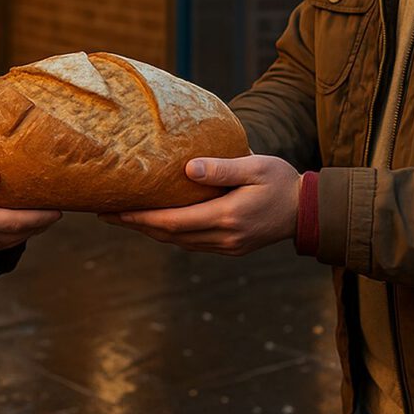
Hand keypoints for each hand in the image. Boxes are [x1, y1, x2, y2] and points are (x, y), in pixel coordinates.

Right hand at [0, 167, 60, 250]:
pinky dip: (12, 237)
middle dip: (40, 225)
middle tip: (57, 214)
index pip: (18, 221)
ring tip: (41, 222)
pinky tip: (14, 230)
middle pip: (18, 234)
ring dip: (27, 233)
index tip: (58, 211)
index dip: (40, 217)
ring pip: (9, 241)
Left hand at [100, 155, 300, 255]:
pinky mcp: (230, 247)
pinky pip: (191, 243)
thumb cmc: (282, 181)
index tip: (115, 211)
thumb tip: (187, 169)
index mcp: (227, 216)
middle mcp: (223, 237)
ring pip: (178, 242)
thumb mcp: (255, 167)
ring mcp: (227, 246)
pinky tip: (155, 223)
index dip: (141, 218)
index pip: (174, 221)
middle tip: (104, 213)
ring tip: (122, 217)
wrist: (309, 211)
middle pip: (169, 235)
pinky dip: (169, 234)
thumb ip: (222, 168)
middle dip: (135, 225)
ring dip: (149, 230)